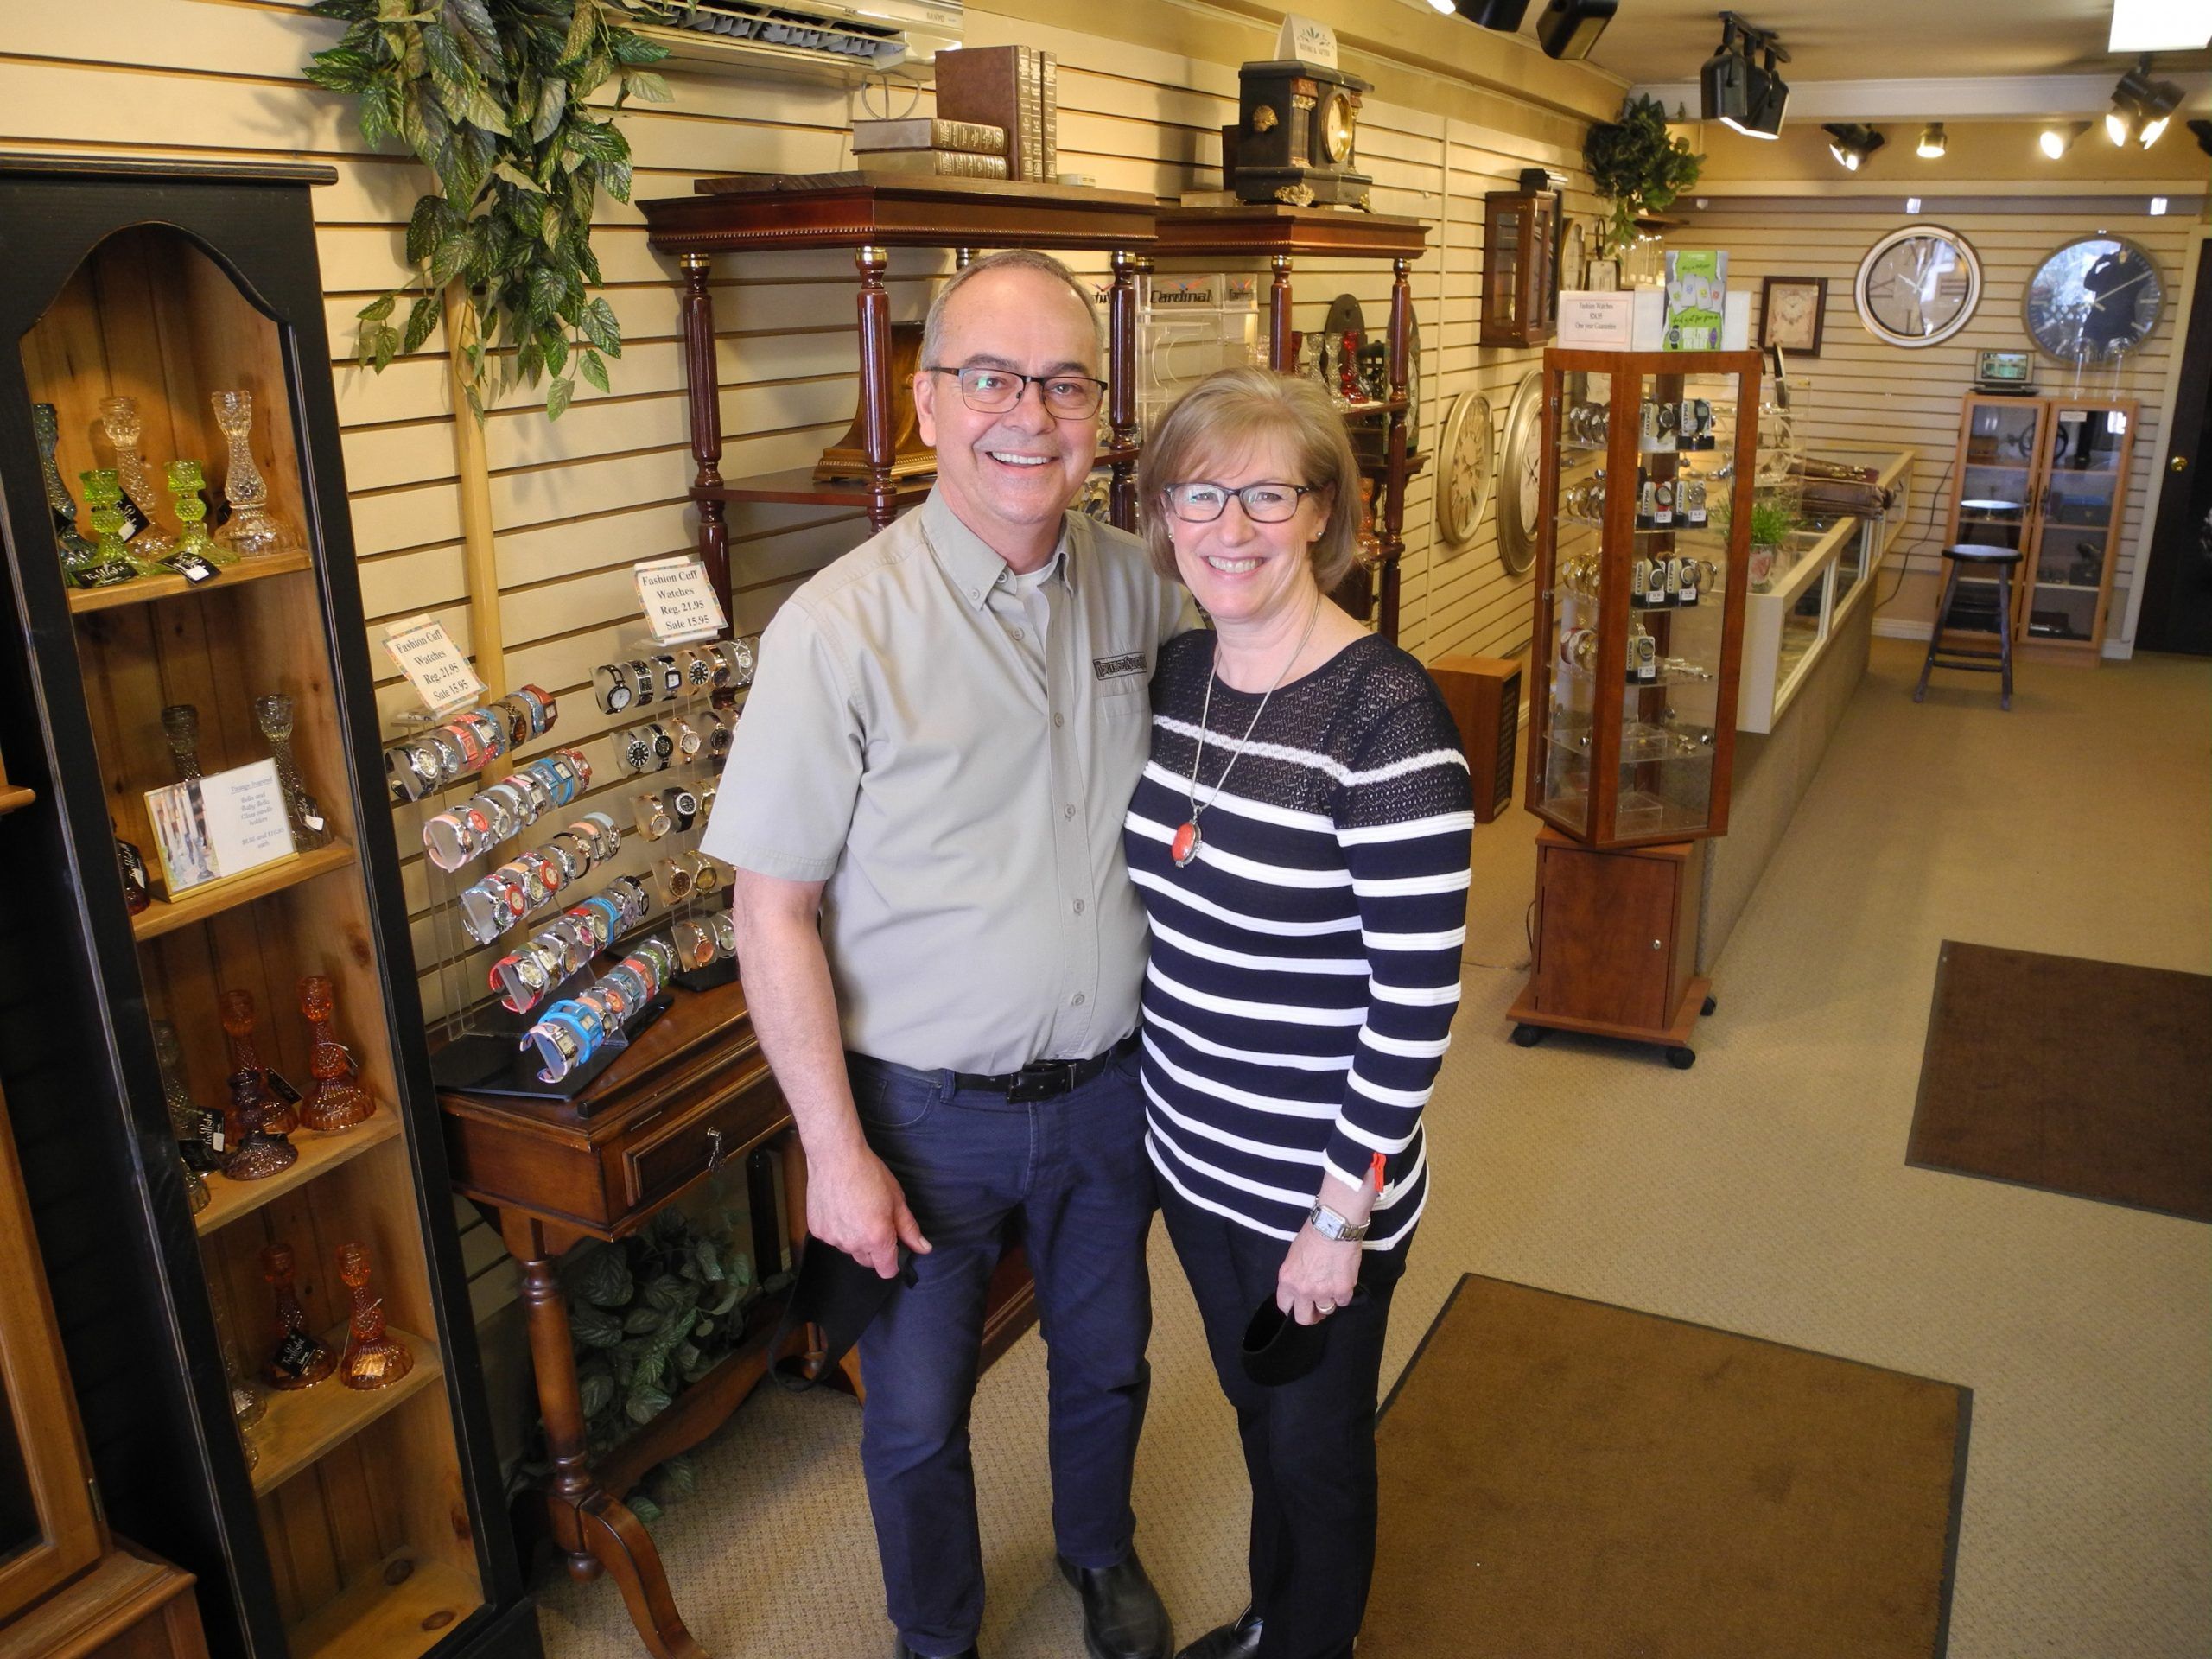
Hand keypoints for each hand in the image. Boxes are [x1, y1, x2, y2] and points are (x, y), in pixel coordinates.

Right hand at [808, 1139, 930, 1277]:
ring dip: (854, 1238)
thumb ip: (909, 1229)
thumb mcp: (897, 1200)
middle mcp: (853, 1244)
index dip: (893, 1262)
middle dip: (874, 1248)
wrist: (836, 1157)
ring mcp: (832, 1238)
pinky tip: (840, 1208)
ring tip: (856, 1210)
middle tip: (875, 1220)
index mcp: (876, 1238)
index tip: (894, 1246)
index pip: (887, 1271)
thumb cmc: (869, 1174)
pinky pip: (832, 1238)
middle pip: (867, 1261)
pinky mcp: (817, 1230)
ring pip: (849, 1249)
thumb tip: (924, 1248)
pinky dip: (838, 1228)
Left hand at [1276, 1224, 1359, 1325]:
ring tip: (1333, 1286)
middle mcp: (1303, 1291)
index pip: (1285, 1306)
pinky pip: (1343, 1301)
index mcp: (1287, 1281)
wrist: (1333, 1226)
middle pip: (1304, 1318)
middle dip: (1311, 1316)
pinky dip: (1344, 1294)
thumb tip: (1300, 1286)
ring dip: (1329, 1301)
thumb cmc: (1312, 1235)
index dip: (1293, 1307)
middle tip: (1317, 1309)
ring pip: (1326, 1310)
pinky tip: (1343, 1279)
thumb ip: (1295, 1276)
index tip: (1299, 1305)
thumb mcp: (1293, 1256)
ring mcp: (1323, 1293)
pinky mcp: (1342, 1290)